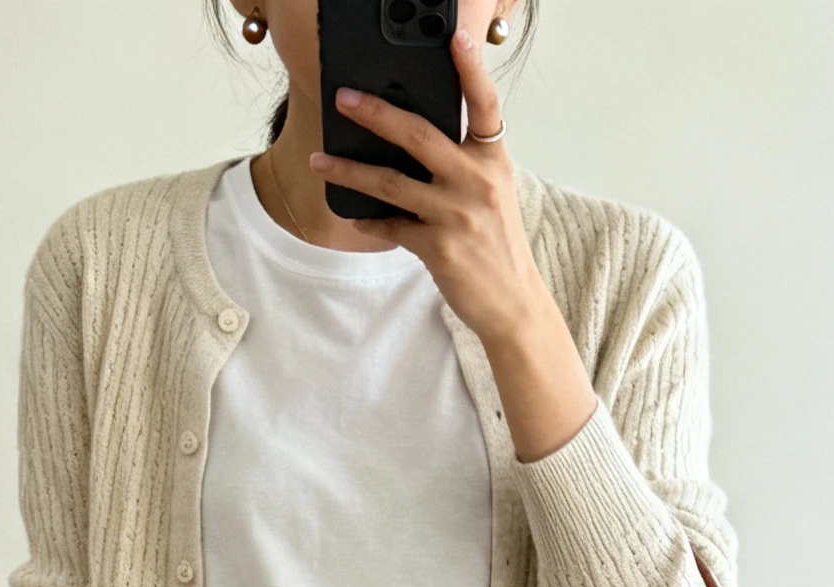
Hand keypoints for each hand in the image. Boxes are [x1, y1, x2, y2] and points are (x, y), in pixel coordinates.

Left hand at [311, 29, 597, 460]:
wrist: (512, 303)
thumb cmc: (496, 245)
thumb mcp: (492, 193)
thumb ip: (463, 163)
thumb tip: (412, 141)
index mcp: (493, 160)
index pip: (485, 103)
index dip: (471, 68)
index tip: (455, 37)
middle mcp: (477, 180)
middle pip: (419, 134)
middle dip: (376, 112)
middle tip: (344, 98)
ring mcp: (457, 214)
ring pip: (391, 182)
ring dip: (349, 169)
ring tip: (321, 159)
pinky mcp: (438, 247)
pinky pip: (390, 226)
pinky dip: (367, 220)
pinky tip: (351, 215)